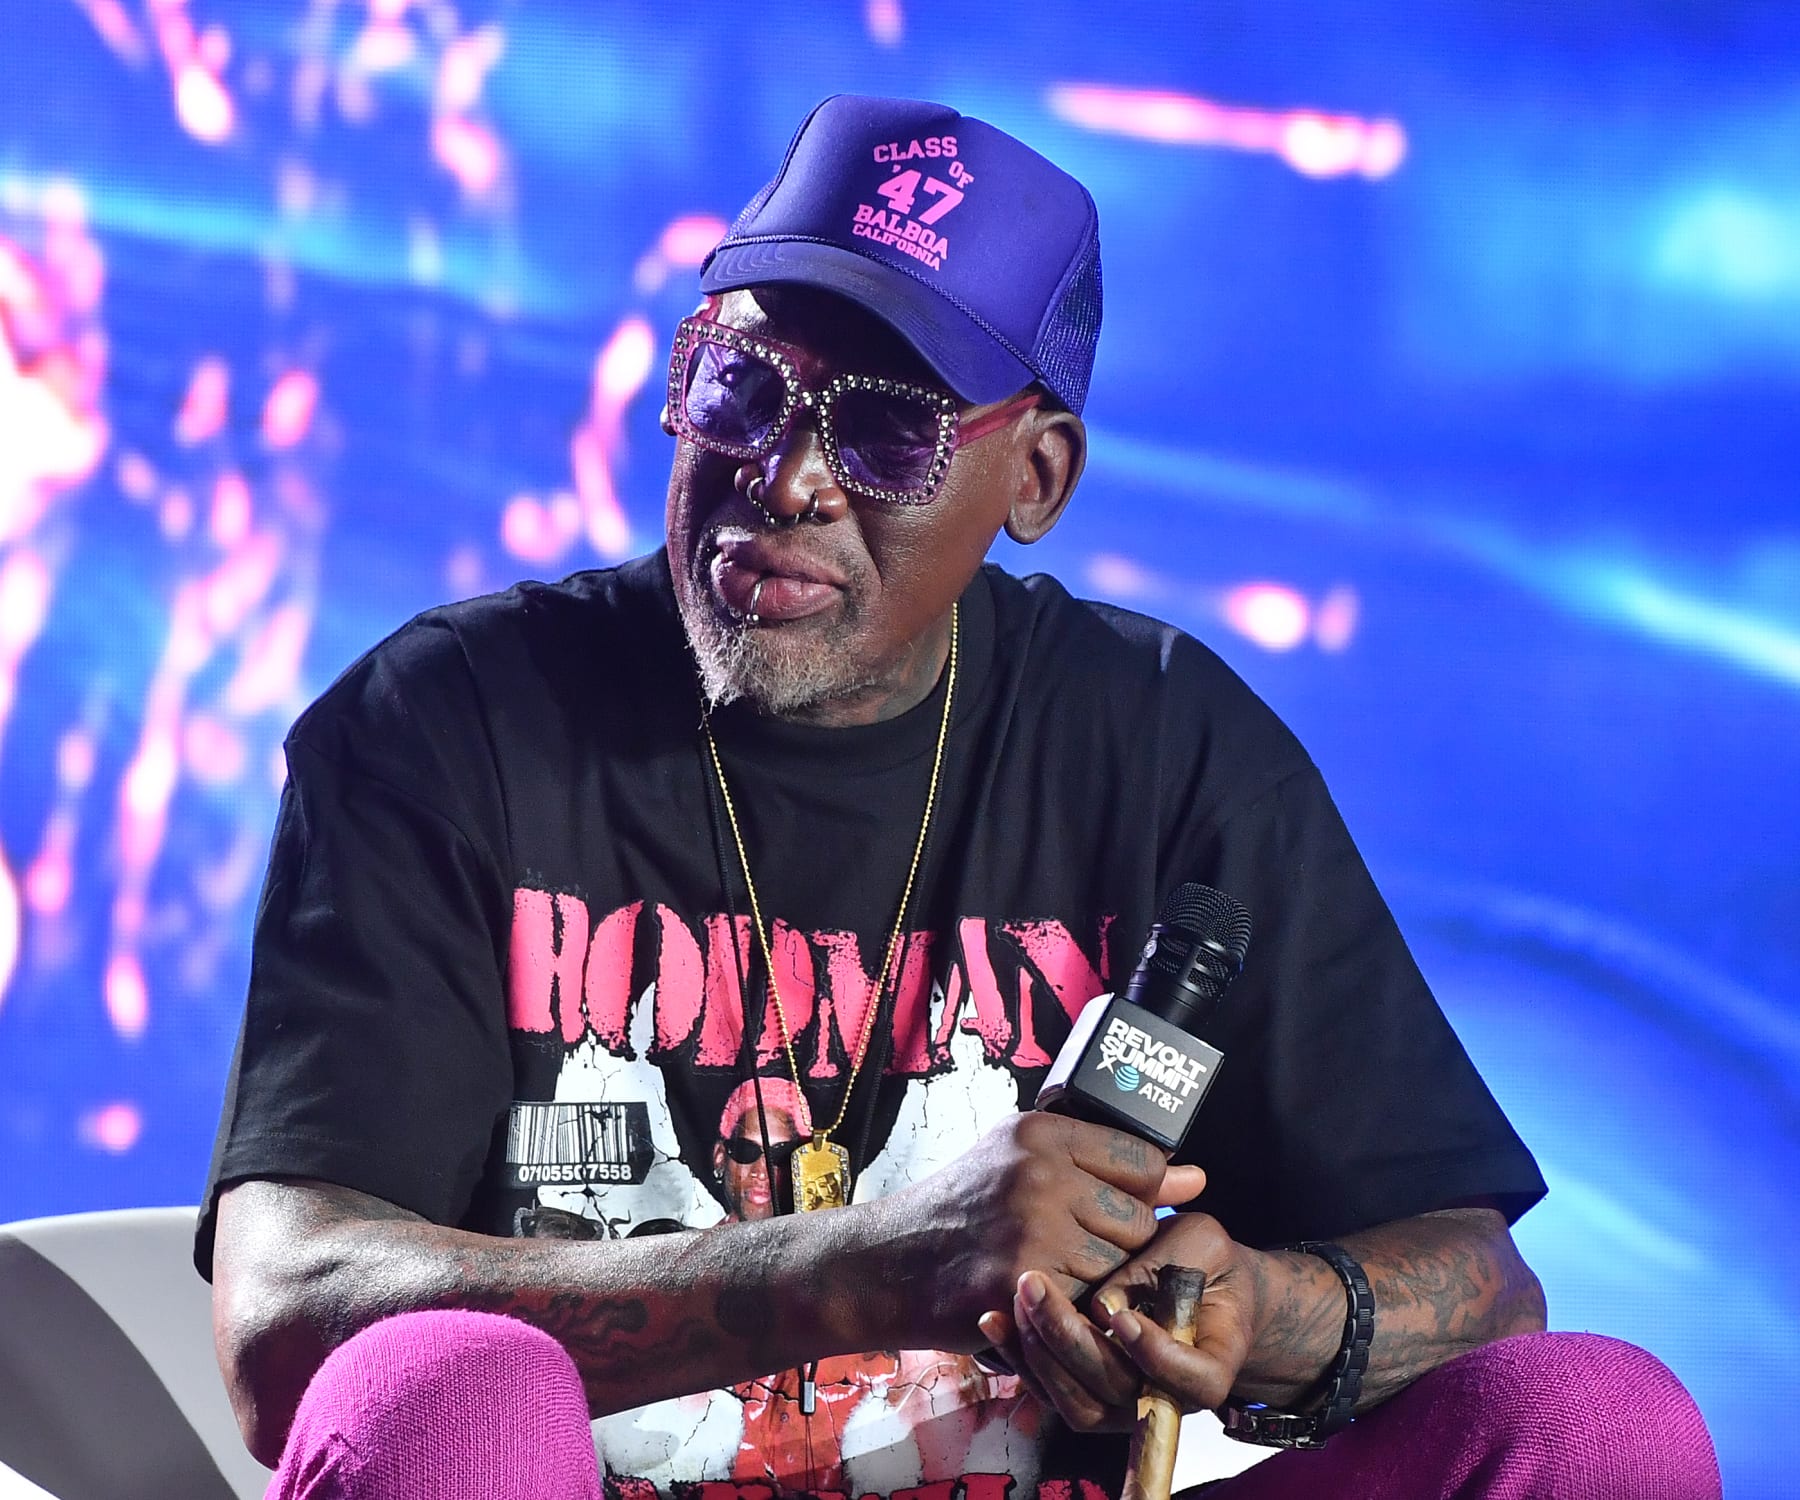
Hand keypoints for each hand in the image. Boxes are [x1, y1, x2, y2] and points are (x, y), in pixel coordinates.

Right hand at [869, 1113, 1205, 1354]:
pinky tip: (1046, 1295)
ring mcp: (1032, 1229)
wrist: (885, 1263)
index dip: (1141, 1191)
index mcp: (1040, 1132)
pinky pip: (1092, 1301)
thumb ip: (1107, 1164)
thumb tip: (1194, 1179)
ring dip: (1101, 1279)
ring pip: (1121, 1265)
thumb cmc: (959, 1208)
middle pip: (1139, 1218)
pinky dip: (1078, 1307)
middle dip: (1119, 1241)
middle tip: (1074, 1245)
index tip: (1117, 1206)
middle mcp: (1040, 1173)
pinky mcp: (1024, 1283)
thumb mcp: (1020, 1159)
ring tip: (1056, 1269)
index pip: (1142, 1158)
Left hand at [983, 1210, 1265, 1430]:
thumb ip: (1160, 1270)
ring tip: (1018, 1297)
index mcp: (1211, 1366)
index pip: (1192, 1381)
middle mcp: (1166, 1398)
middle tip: (1037, 1286)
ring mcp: (1123, 1405)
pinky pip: (1050, 1392)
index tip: (1124, 1316)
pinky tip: (995, 1318)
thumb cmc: (1203, 1260)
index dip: (1156, 1355)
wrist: (1197, 1283)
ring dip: (1040, 1353)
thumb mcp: (1199, 1244)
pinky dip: (1020, 1358)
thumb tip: (1104, 1302)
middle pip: (1118, 1392)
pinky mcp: (1086, 1394)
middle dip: (1071, 1340)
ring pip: (1077, 1405)